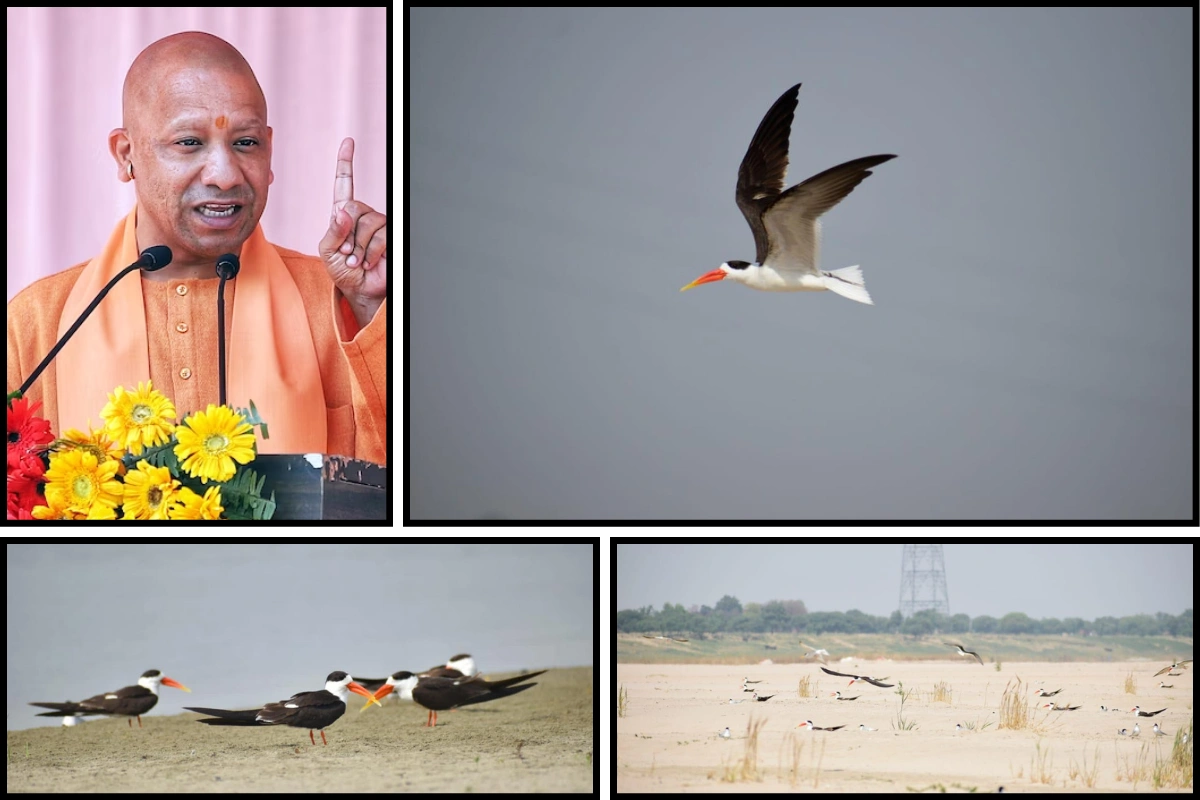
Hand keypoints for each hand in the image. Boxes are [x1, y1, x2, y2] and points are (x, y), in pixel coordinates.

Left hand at [318, 137, 386, 325]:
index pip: (345, 184)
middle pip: (353, 207)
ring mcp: (378, 225)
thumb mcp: (327, 251)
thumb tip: (343, 211)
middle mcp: (363, 216)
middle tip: (345, 254)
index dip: (346, 163)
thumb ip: (332, 230)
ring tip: (356, 261)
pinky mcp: (390, 237)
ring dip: (357, 248)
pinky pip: (378, 236)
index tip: (349, 142)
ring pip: (367, 222)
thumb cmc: (342, 272)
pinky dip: (368, 253)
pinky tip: (367, 263)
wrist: (360, 291)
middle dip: (346, 235)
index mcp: (344, 214)